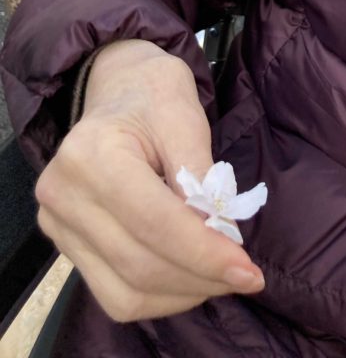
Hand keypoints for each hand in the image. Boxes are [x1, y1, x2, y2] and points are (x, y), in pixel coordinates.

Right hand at [35, 40, 264, 321]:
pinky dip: (159, 296)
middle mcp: (64, 196)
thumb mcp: (184, 116)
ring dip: (182, 294)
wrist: (117, 88)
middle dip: (200, 277)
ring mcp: (58, 225)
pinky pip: (114, 294)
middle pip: (139, 265)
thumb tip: (222, 237)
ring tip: (221, 276)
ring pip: (124, 293)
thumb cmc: (154, 94)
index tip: (250, 270)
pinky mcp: (66, 245)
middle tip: (245, 275)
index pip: (154, 222)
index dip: (205, 253)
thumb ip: (201, 176)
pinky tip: (190, 276)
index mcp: (92, 155)